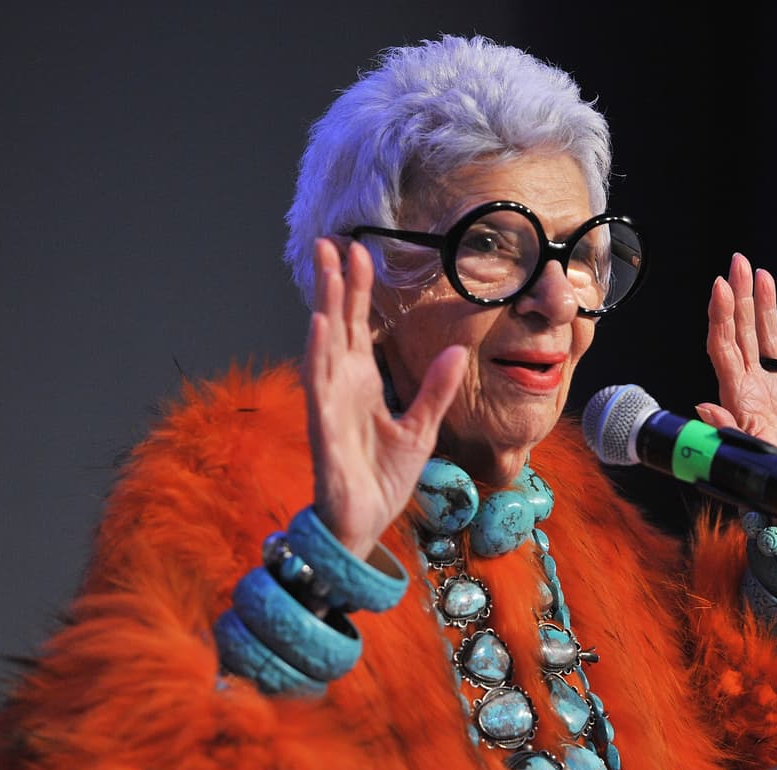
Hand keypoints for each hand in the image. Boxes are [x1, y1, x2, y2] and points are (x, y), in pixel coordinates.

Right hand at [302, 238, 465, 557]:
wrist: (364, 523)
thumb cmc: (383, 478)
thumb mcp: (422, 428)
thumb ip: (436, 389)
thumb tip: (457, 350)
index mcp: (362, 382)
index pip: (358, 325)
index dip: (358, 288)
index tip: (360, 250)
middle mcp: (342, 385)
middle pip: (337, 322)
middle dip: (334, 282)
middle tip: (333, 240)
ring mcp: (329, 402)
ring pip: (324, 343)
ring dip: (324, 304)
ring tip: (326, 267)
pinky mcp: (323, 425)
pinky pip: (318, 383)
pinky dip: (319, 352)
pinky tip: (320, 323)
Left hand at [697, 252, 776, 537]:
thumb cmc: (767, 497)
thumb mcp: (740, 465)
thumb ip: (723, 435)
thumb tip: (702, 406)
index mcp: (737, 401)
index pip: (723, 349)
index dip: (720, 317)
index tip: (720, 287)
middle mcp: (752, 392)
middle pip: (742, 335)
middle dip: (740, 298)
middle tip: (739, 262)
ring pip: (769, 342)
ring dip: (766, 309)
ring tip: (763, 275)